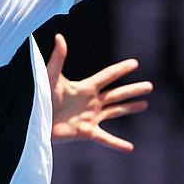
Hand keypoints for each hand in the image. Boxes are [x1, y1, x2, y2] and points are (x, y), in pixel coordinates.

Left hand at [46, 33, 153, 151]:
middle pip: (117, 94)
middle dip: (133, 90)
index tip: (135, 63)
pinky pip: (105, 138)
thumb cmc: (41, 96)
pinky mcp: (86, 132)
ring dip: (130, 108)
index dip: (121, 69)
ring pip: (115, 112)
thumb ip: (57, 58)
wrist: (34, 119)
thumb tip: (59, 36)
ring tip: (145, 104)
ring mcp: (90, 117)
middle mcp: (91, 102)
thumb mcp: (50, 76)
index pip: (107, 76)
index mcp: (85, 87)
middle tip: (150, 86)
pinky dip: (118, 144)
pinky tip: (130, 147)